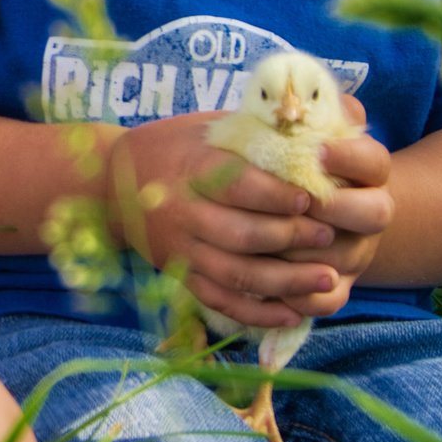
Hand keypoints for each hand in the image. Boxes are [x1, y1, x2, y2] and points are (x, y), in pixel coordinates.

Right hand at [108, 113, 339, 329]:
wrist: (113, 182)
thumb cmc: (177, 147)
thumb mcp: (211, 127)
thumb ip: (260, 132)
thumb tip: (326, 132)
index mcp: (190, 169)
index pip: (237, 186)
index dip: (276, 195)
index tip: (310, 199)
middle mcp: (182, 212)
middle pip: (241, 234)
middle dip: (290, 238)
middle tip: (328, 236)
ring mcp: (180, 249)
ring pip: (236, 275)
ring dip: (285, 282)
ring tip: (329, 279)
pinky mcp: (180, 275)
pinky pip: (220, 301)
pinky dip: (256, 313)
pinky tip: (292, 314)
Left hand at [281, 99, 395, 317]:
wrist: (304, 208)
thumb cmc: (291, 159)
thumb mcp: (299, 131)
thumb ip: (309, 112)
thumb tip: (307, 91)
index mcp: (365, 172)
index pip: (375, 160)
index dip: (351, 157)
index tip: (318, 152)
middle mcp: (369, 213)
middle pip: (376, 212)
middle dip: (337, 207)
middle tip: (299, 202)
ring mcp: (355, 252)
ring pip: (346, 257)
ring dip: (308, 251)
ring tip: (269, 240)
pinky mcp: (336, 287)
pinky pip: (329, 302)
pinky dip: (303, 299)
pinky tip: (271, 287)